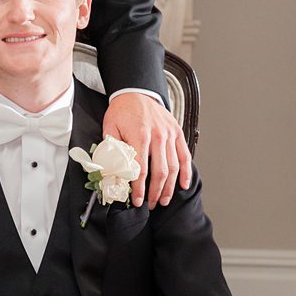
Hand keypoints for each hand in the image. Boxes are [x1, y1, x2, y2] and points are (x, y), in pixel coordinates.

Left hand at [102, 93, 191, 208]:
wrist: (136, 92)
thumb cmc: (122, 111)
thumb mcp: (110, 128)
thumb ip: (112, 149)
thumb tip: (112, 172)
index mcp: (139, 135)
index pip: (140, 169)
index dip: (139, 188)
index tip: (137, 200)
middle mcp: (157, 136)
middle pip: (159, 171)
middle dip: (155, 191)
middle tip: (150, 204)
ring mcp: (170, 135)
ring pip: (173, 166)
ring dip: (169, 187)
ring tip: (163, 200)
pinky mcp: (177, 133)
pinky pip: (184, 155)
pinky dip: (185, 172)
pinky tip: (183, 185)